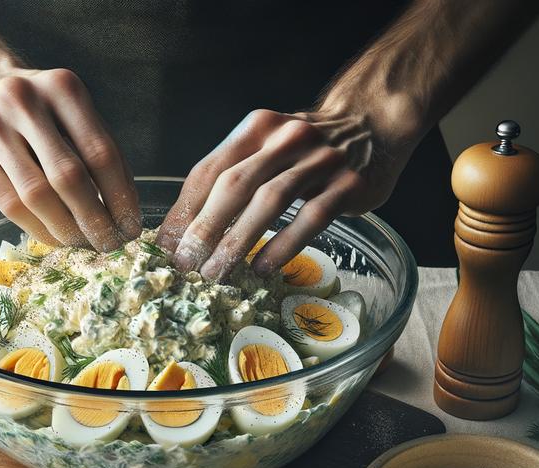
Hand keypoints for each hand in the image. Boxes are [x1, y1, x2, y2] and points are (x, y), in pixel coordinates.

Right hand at [0, 67, 140, 250]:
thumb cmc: (44, 109)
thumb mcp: (76, 114)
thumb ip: (101, 153)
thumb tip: (125, 213)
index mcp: (63, 88)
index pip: (100, 153)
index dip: (120, 197)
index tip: (131, 227)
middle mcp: (23, 101)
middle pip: (68, 176)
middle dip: (94, 220)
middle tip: (110, 245)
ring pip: (35, 195)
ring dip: (66, 230)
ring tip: (85, 245)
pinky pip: (9, 204)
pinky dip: (38, 228)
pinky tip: (57, 239)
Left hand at [157, 106, 419, 280]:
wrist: (372, 124)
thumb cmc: (306, 150)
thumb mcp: (266, 148)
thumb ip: (231, 177)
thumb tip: (184, 231)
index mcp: (256, 128)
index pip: (209, 170)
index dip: (184, 209)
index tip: (166, 245)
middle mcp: (286, 138)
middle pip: (234, 184)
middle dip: (205, 228)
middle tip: (185, 265)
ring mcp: (321, 159)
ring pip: (270, 201)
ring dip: (238, 241)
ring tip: (217, 273)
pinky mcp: (349, 183)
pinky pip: (311, 217)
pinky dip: (283, 245)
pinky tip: (262, 268)